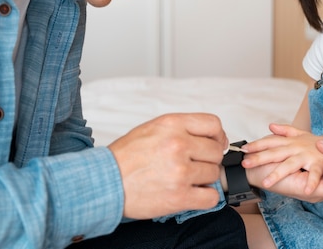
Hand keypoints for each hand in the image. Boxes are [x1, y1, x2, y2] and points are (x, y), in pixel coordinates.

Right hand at [108, 113, 226, 218]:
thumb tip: (211, 136)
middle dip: (207, 159)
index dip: (217, 136)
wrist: (104, 182)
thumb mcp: (152, 129)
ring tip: (185, 179)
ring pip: (214, 173)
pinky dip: (206, 197)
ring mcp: (180, 171)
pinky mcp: (179, 196)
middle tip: (193, 164)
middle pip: (215, 151)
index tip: (215, 144)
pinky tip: (192, 193)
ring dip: (203, 178)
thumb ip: (181, 129)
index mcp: (172, 125)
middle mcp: (178, 145)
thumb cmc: (125, 157)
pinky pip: (211, 197)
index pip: (213, 125)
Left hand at [242, 124, 322, 193]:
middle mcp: (296, 147)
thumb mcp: (300, 134)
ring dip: (278, 174)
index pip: (270, 142)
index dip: (256, 145)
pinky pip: (314, 174)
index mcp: (290, 142)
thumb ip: (285, 130)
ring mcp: (307, 155)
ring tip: (266, 183)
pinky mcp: (319, 164)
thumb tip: (270, 125)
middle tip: (245, 164)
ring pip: (290, 165)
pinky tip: (305, 190)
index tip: (243, 150)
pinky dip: (311, 182)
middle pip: (275, 153)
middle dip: (259, 158)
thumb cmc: (316, 143)